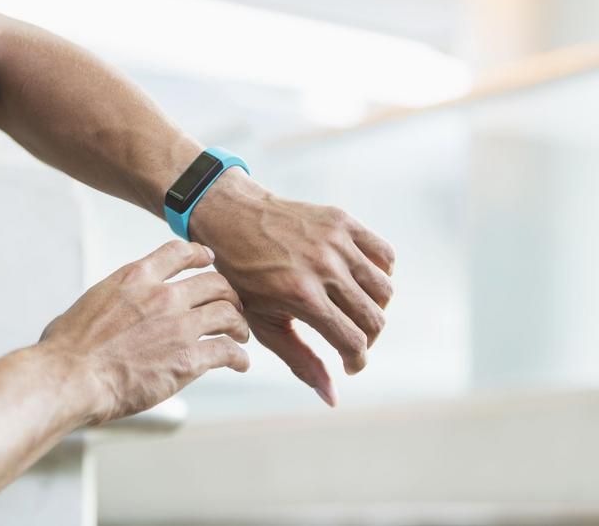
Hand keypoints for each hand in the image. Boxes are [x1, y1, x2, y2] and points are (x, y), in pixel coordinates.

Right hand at [39, 240, 249, 424]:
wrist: (71, 376)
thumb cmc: (68, 347)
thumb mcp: (91, 301)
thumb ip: (113, 298)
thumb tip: (110, 307)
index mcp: (136, 277)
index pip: (179, 253)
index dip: (199, 254)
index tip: (208, 260)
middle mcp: (163, 296)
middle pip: (213, 282)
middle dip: (227, 293)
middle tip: (231, 305)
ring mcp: (179, 326)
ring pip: (228, 314)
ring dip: (238, 324)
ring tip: (240, 335)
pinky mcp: (188, 359)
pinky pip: (227, 351)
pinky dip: (238, 356)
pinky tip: (238, 363)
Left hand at [191, 170, 394, 405]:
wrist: (231, 219)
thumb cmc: (243, 277)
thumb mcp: (263, 322)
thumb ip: (300, 360)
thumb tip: (333, 398)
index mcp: (301, 295)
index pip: (353, 342)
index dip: (356, 362)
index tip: (349, 364)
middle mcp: (323, 267)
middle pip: (374, 319)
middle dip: (367, 340)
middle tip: (350, 340)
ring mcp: (335, 241)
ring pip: (384, 290)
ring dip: (375, 309)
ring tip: (353, 312)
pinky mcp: (342, 220)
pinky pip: (385, 256)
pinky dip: (381, 274)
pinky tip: (359, 283)